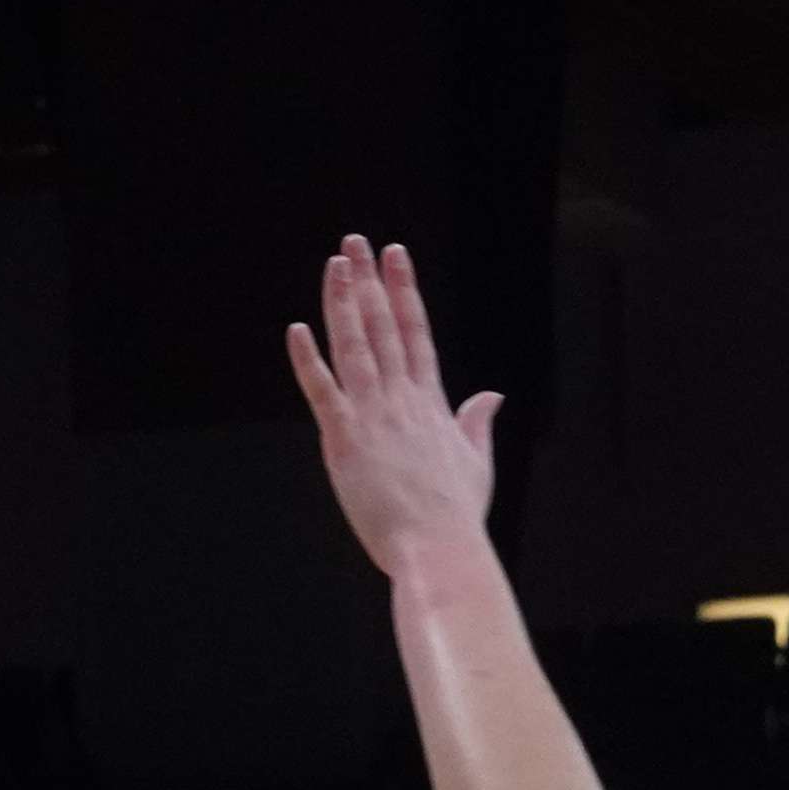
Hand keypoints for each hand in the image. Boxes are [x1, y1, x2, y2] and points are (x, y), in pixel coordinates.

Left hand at [283, 235, 500, 582]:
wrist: (439, 547)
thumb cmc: (455, 515)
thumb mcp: (475, 461)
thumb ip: (476, 422)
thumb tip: (491, 396)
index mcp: (432, 401)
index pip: (416, 331)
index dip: (405, 289)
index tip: (397, 256)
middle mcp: (403, 398)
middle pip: (384, 326)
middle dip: (371, 281)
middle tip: (357, 242)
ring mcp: (374, 416)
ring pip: (355, 346)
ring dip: (343, 303)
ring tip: (336, 264)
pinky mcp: (345, 440)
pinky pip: (323, 390)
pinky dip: (309, 359)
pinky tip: (297, 329)